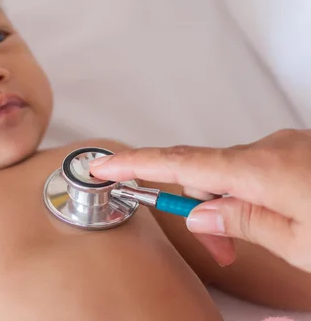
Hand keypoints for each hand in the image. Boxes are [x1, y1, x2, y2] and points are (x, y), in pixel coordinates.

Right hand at [90, 129, 310, 272]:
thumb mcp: (301, 243)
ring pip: (234, 173)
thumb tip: (202, 213)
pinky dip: (253, 192)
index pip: (179, 163)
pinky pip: (258, 167)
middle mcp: (270, 148)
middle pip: (207, 174)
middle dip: (204, 210)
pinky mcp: (300, 150)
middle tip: (222, 249)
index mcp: (261, 169)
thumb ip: (244, 222)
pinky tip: (277, 215)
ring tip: (260, 239)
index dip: (134, 164)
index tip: (104, 166)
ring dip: (233, 205)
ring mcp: (287, 145)